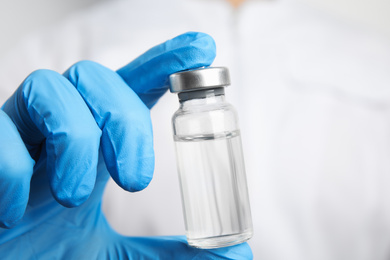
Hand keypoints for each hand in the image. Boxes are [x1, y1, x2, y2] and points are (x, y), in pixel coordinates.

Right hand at [0, 32, 252, 258]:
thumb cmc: (48, 254)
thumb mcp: (116, 254)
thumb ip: (167, 254)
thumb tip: (236, 253)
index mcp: (95, 142)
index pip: (132, 87)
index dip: (166, 62)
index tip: (203, 48)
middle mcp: (58, 125)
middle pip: (97, 77)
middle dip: (124, 120)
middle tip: (135, 180)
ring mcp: (17, 132)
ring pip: (51, 88)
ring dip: (76, 140)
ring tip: (75, 196)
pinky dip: (13, 169)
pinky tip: (17, 211)